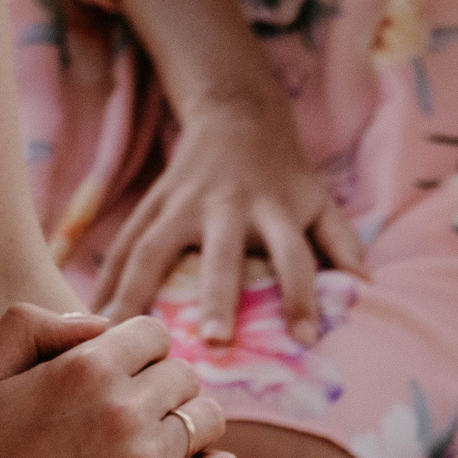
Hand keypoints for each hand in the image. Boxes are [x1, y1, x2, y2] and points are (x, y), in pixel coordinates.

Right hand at [0, 306, 238, 457]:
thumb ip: (26, 329)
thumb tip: (95, 323)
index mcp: (83, 369)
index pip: (152, 334)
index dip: (139, 351)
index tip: (123, 376)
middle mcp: (124, 410)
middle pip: (184, 376)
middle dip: (164, 389)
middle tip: (137, 417)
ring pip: (210, 419)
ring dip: (191, 427)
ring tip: (161, 447)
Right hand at [93, 86, 367, 345]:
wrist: (237, 113)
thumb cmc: (285, 174)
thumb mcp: (319, 199)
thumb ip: (341, 241)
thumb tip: (367, 285)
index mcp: (273, 210)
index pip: (294, 256)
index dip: (302, 295)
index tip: (305, 341)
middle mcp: (226, 206)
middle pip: (221, 255)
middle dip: (219, 298)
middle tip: (215, 344)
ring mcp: (180, 203)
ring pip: (152, 249)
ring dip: (136, 294)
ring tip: (120, 340)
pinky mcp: (150, 203)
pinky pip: (121, 245)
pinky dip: (105, 279)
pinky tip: (90, 316)